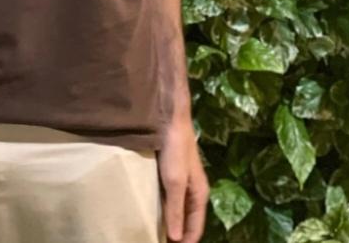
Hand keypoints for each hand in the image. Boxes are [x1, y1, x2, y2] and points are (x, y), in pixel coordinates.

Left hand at [157, 114, 208, 242]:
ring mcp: (181, 182)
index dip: (186, 242)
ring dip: (168, 222)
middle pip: (186, 221)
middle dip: (177, 235)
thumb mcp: (175, 181)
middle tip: (157, 240)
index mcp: (199, 194)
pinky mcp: (170, 174)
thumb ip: (175, 209)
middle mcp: (192, 191)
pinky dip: (161, 209)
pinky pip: (167, 199)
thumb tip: (177, 239)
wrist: (169, 118)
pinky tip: (149, 212)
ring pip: (176, 210)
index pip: (195, 228)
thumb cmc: (175, 149)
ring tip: (153, 232)